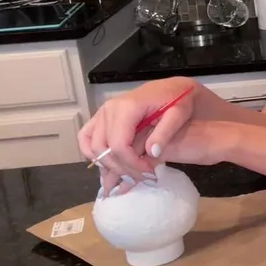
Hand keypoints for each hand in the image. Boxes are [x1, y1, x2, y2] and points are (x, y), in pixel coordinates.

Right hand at [78, 77, 197, 194]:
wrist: (173, 88)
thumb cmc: (178, 100)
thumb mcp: (179, 114)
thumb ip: (165, 133)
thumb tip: (151, 153)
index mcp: (128, 107)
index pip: (120, 145)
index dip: (132, 164)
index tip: (149, 173)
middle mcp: (109, 109)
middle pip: (103, 148)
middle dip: (121, 168)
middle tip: (141, 177)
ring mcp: (103, 112)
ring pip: (91, 146)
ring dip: (106, 164)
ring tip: (128, 173)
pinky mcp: (101, 117)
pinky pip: (86, 138)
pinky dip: (94, 154)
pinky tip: (111, 163)